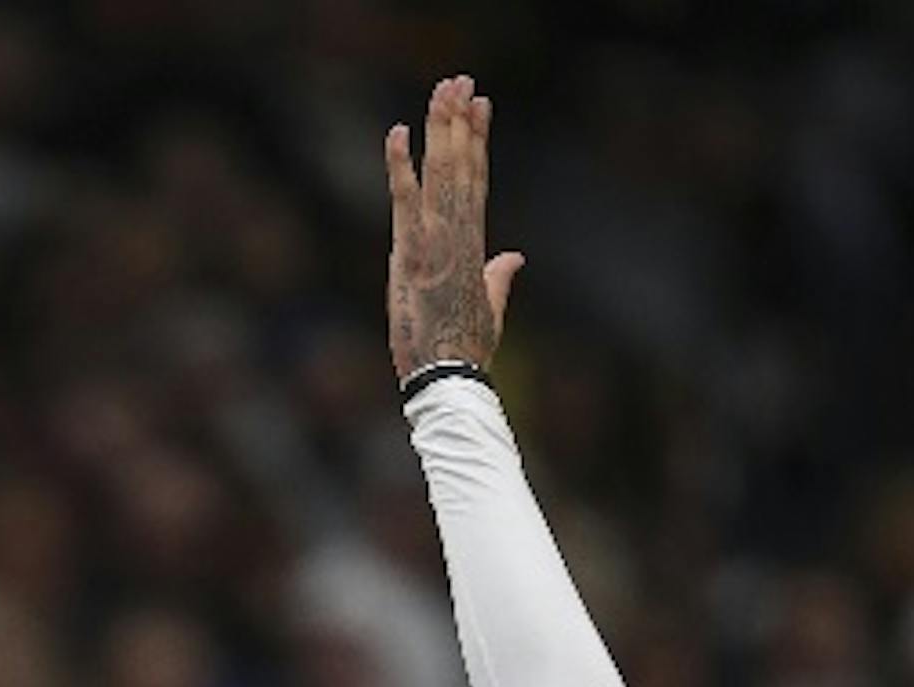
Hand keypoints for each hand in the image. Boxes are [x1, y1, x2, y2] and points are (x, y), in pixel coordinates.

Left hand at [386, 74, 523, 381]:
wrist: (447, 379)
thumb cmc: (465, 353)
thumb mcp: (490, 311)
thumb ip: (500, 279)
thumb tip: (515, 258)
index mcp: (473, 247)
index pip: (476, 182)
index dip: (478, 142)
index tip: (480, 106)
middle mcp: (456, 238)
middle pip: (460, 168)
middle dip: (460, 122)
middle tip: (460, 80)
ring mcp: (434, 244)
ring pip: (440, 175)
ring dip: (441, 130)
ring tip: (443, 90)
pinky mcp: (411, 256)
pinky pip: (404, 203)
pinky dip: (400, 167)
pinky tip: (398, 133)